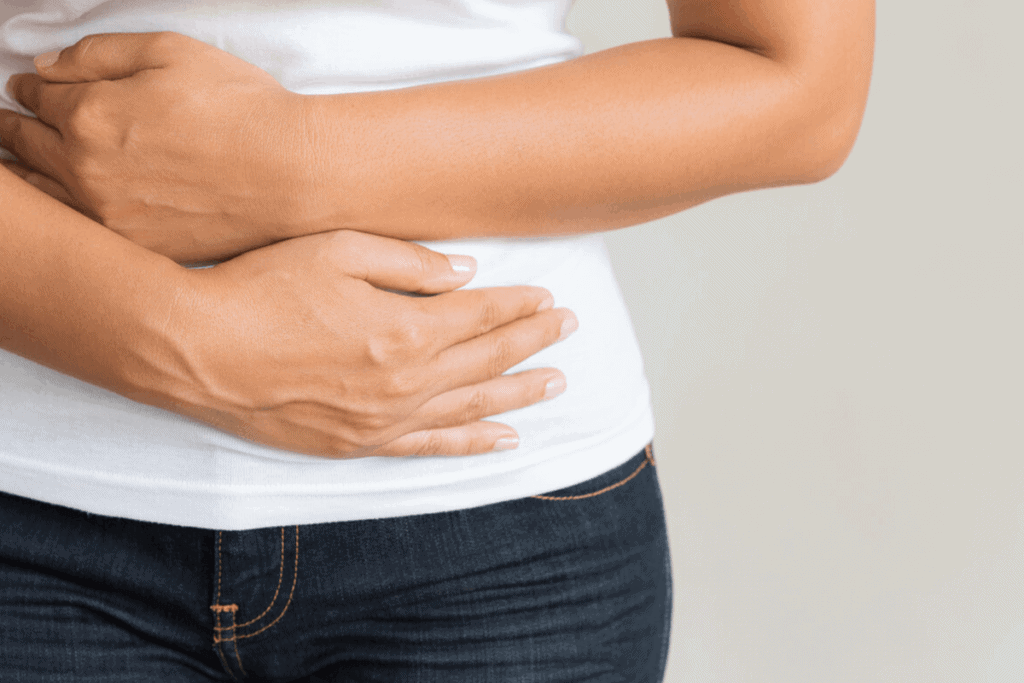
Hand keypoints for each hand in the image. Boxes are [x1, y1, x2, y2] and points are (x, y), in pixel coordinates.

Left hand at [0, 31, 308, 262]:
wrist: (293, 174)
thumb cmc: (243, 110)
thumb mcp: (171, 51)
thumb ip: (98, 54)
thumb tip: (48, 67)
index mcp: (90, 115)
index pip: (38, 97)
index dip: (30, 88)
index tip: (27, 89)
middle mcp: (87, 171)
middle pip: (27, 147)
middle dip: (13, 130)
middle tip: (6, 126)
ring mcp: (111, 217)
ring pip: (42, 197)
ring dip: (23, 177)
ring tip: (17, 167)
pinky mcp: (138, 248)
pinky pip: (80, 232)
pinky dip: (60, 216)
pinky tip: (60, 208)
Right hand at [159, 230, 576, 457]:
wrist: (195, 349)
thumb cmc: (260, 288)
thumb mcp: (336, 249)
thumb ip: (409, 263)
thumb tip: (466, 273)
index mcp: (405, 328)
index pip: (482, 315)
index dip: (520, 306)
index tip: (549, 299)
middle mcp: (405, 381)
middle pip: (487, 360)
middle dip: (532, 342)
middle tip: (568, 330)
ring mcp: (382, 419)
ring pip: (470, 407)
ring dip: (518, 394)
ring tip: (555, 383)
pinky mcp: (356, 444)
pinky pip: (430, 448)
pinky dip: (471, 443)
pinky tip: (504, 439)